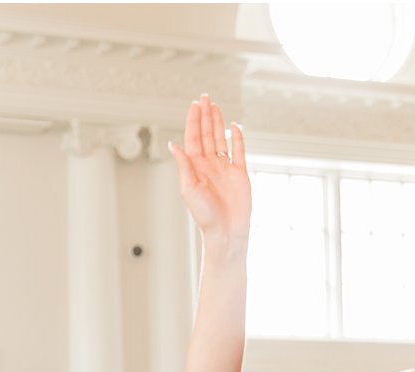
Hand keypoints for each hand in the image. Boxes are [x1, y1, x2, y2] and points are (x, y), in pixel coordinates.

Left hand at [168, 95, 249, 246]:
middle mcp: (209, 165)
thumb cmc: (205, 215)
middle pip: (206, 135)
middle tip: (204, 97)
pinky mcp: (240, 173)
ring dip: (217, 123)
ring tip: (215, 106)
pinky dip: (237, 138)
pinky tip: (234, 126)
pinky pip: (238, 151)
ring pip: (220, 139)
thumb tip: (174, 144)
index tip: (194, 105)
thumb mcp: (190, 189)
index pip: (194, 139)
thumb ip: (184, 165)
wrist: (226, 231)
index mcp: (195, 168)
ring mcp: (225, 168)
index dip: (194, 121)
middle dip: (205, 116)